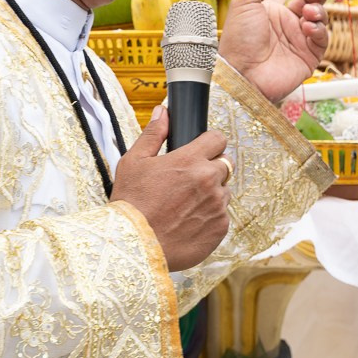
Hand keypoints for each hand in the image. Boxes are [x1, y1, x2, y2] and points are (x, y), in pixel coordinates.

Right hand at [111, 106, 230, 271]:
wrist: (134, 245)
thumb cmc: (131, 203)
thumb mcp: (133, 162)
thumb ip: (153, 134)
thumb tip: (163, 112)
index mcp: (190, 160)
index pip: (218, 138)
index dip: (210, 143)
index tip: (202, 150)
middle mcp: (209, 181)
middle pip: (226, 164)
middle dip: (212, 168)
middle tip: (190, 180)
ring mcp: (217, 206)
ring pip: (224, 191)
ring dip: (211, 193)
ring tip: (185, 205)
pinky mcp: (220, 228)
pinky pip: (222, 216)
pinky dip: (210, 217)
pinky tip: (188, 222)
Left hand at [218, 0, 329, 102]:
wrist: (243, 73)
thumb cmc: (239, 39)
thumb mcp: (245, 0)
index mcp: (270, 11)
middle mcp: (286, 24)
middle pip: (309, 1)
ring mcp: (299, 40)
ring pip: (319, 18)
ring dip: (318, 10)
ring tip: (307, 12)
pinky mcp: (309, 56)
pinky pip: (322, 39)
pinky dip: (319, 30)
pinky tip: (308, 27)